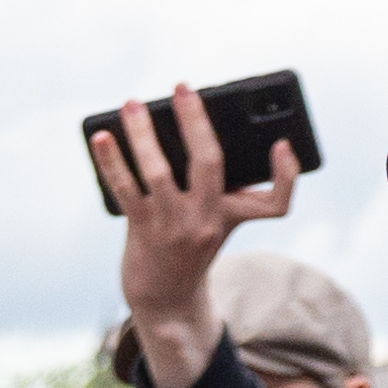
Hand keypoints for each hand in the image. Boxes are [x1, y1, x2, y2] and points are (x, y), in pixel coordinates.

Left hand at [95, 79, 298, 387]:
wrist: (166, 301)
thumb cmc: (191, 246)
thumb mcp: (216, 220)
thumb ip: (214, 183)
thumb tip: (184, 129)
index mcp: (233, 215)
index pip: (276, 203)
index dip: (287, 174)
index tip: (281, 145)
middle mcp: (207, 221)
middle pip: (209, 164)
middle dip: (195, 120)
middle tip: (181, 87)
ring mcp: (174, 226)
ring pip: (158, 171)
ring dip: (143, 133)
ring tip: (131, 104)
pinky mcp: (142, 231)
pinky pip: (125, 188)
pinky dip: (111, 160)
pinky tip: (101, 137)